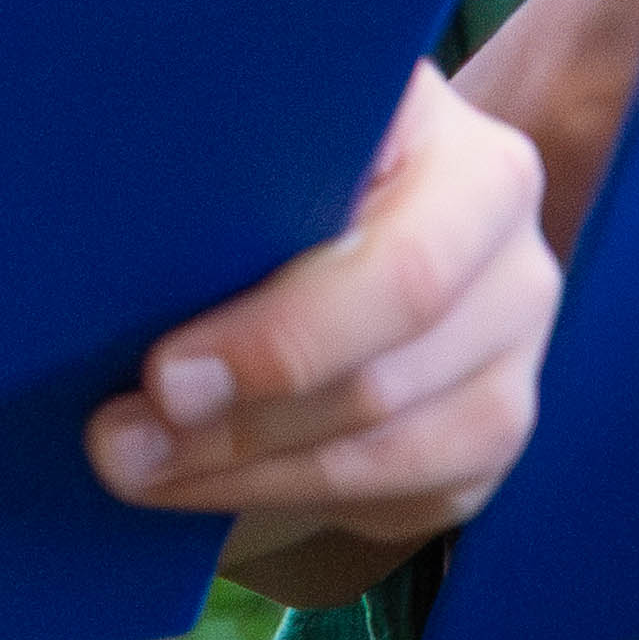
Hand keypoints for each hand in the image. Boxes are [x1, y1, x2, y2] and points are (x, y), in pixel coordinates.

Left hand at [105, 67, 558, 565]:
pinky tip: (212, 480)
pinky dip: (293, 497)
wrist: (348, 216)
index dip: (282, 337)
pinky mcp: (496, 429)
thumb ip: (225, 179)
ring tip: (141, 466)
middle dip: (241, 419)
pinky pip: (405, 496)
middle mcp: (513, 250)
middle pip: (385, 374)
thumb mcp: (265, 142)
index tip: (162, 375)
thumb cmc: (281, 171)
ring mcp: (518, 345)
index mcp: (465, 158)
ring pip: (393, 449)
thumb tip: (120, 255)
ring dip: (249, 474)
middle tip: (122, 441)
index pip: (402, 268)